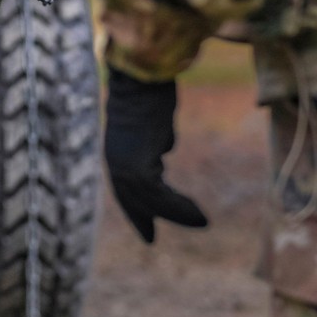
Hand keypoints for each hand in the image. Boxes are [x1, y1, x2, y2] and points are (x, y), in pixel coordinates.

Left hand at [104, 69, 208, 243]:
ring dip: (174, 215)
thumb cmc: (148, 91)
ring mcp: (124, 162)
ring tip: (201, 222)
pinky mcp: (137, 163)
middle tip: (151, 239)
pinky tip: (196, 213)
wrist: (143, 76)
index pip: (122, 188)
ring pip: (147, 200)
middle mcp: (115, 159)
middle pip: (131, 198)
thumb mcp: (149, 120)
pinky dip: (177, 207)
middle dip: (142, 218)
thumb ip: (151, 139)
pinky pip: (157, 195)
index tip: (144, 230)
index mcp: (115, 150)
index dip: (133, 210)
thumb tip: (161, 151)